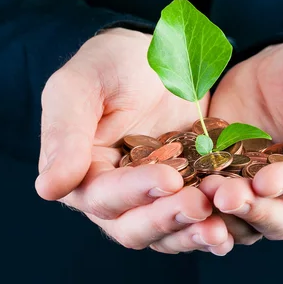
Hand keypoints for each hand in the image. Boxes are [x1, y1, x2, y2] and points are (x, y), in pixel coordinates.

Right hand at [35, 28, 232, 254]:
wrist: (157, 51)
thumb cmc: (110, 62)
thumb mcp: (80, 86)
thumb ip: (65, 135)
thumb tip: (48, 189)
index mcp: (84, 172)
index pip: (102, 197)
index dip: (134, 192)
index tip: (167, 177)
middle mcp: (117, 194)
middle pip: (134, 226)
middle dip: (167, 219)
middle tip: (200, 205)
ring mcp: (154, 196)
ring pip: (167, 231)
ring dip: (192, 232)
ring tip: (221, 228)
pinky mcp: (187, 189)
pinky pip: (197, 218)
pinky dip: (214, 224)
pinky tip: (234, 224)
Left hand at [203, 41, 282, 242]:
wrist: (276, 64)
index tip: (266, 179)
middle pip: (279, 217)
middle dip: (252, 208)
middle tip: (224, 194)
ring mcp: (258, 191)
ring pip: (244, 220)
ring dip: (223, 215)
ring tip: (200, 197)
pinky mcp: (226, 181)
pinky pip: (214, 204)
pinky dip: (199, 204)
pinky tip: (180, 196)